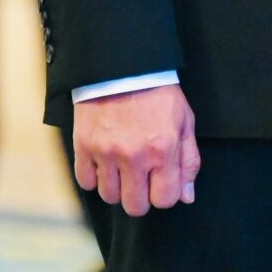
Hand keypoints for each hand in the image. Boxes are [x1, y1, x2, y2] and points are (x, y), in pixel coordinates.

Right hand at [75, 84, 199, 216]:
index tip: (161, 181)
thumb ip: (188, 161)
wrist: (122, 64)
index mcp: (163, 149)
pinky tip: (103, 163)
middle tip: (140, 177)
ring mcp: (106, 152)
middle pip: (135, 206)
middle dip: (141, 196)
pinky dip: (93, 177)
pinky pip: (85, 181)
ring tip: (121, 167)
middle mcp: (134, 156)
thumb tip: (186, 197)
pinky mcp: (84, 145)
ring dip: (117, 187)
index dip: (164, 194)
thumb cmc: (158, 93)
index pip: (165, 200)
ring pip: (110, 197)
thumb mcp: (184, 121)